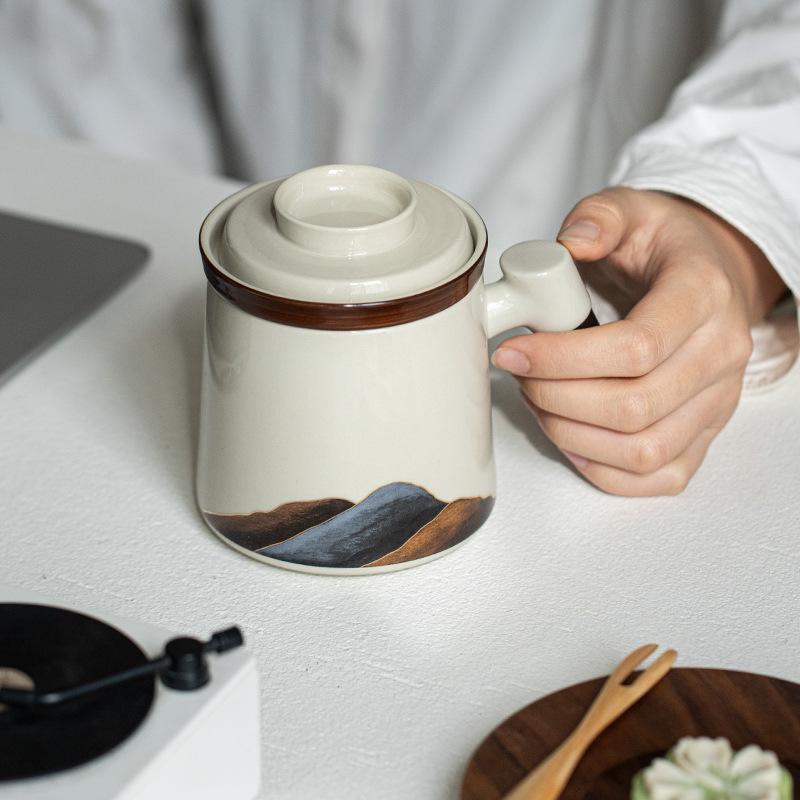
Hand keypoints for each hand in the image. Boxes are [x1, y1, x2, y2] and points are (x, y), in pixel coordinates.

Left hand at [492, 187, 786, 495]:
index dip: (563, 358)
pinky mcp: (704, 434)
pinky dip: (602, 467)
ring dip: (571, 434)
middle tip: (519, 374)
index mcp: (703, 294)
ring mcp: (717, 402)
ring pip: (642, 450)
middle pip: (634, 406)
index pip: (637, 347)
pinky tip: (569, 433)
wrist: (708, 278)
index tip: (513, 351)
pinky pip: (658, 475)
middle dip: (556, 397)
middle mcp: (720, 355)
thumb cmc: (663, 250)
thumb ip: (599, 217)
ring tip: (537, 400)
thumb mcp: (631, 210)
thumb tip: (571, 244)